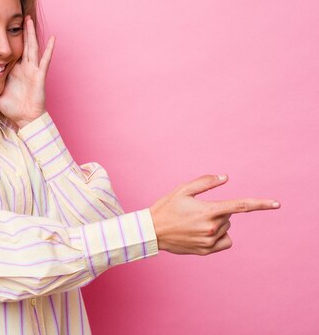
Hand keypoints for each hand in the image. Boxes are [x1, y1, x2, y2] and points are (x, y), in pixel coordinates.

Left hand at [0, 16, 55, 128]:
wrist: (24, 118)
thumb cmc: (12, 108)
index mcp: (14, 70)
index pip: (11, 50)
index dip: (9, 39)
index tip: (3, 25)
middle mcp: (24, 67)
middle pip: (22, 44)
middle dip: (21, 30)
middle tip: (19, 15)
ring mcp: (32, 70)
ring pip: (32, 47)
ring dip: (31, 33)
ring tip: (30, 20)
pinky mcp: (39, 76)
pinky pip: (45, 61)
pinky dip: (49, 49)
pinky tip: (52, 39)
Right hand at [149, 174, 279, 254]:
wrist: (152, 231)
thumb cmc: (166, 207)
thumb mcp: (183, 190)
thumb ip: (205, 182)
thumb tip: (225, 177)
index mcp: (208, 211)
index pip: (241, 206)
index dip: (261, 203)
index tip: (277, 203)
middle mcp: (211, 228)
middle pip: (229, 216)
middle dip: (218, 211)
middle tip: (196, 211)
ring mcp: (209, 241)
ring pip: (226, 228)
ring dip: (216, 223)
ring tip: (194, 223)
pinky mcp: (206, 251)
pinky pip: (224, 241)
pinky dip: (218, 236)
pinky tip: (202, 234)